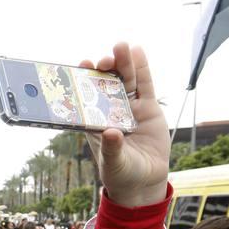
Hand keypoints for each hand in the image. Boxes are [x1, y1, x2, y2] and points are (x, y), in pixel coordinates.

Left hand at [79, 44, 169, 207]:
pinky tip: (138, 51)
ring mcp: (129, 107)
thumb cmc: (121, 174)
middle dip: (104, 70)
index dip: (83, 82)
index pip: (86, 98)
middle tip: (104, 59)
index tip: (80, 67)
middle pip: (106, 85)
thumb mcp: (114, 163)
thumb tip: (110, 132)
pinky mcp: (148, 107)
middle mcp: (110, 111)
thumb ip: (111, 149)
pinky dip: (142, 68)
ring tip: (121, 47)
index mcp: (94, 122)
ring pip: (125, 80)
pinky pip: (145, 85)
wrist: (144, 180)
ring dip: (123, 63)